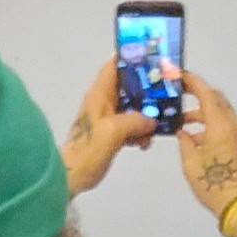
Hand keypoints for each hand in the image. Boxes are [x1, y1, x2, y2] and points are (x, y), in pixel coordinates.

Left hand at [62, 60, 156, 196]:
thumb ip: (136, 120)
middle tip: (165, 95)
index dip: (133, 59)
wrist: (71, 176)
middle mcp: (103, 101)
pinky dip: (138, 131)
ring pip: (131, 107)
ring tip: (155, 126)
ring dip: (145, 115)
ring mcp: (106, 117)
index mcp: (100, 93)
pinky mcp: (109, 133)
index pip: (116, 65)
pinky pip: (128, 125)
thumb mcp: (114, 131)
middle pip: (128, 86)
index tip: (153, 61)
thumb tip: (152, 120)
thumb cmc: (88, 151)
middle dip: (147, 90)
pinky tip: (145, 142)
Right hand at [177, 73, 236, 226]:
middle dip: (198, 95)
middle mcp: (234, 124)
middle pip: (216, 100)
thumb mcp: (190, 165)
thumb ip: (185, 142)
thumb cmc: (215, 187)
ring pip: (221, 112)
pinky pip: (226, 125)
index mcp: (221, 125)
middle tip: (181, 96)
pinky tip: (197, 136)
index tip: (181, 76)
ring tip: (184, 123)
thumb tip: (183, 133)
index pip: (207, 93)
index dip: (193, 82)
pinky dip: (211, 125)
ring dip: (203, 113)